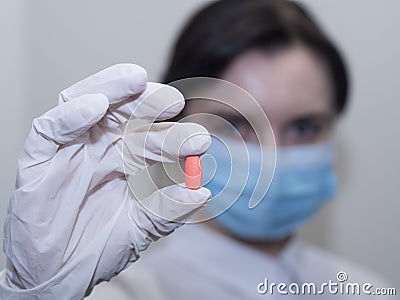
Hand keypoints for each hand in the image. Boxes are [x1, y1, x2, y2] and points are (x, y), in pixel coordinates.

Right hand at [2, 64, 210, 297]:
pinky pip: (51, 128)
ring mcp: (73, 148)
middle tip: (174, 102)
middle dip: (150, 102)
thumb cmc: (99, 246)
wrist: (59, 275)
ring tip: (136, 79)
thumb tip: (201, 194)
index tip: (200, 143)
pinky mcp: (40, 158)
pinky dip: (71, 115)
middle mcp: (104, 145)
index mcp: (131, 158)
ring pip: (89, 103)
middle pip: (126, 111)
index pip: (155, 135)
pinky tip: (95, 107)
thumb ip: (168, 211)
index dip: (177, 136)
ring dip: (112, 89)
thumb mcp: (140, 229)